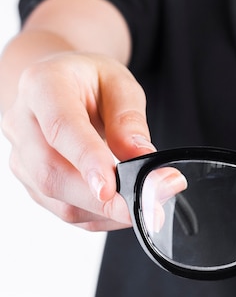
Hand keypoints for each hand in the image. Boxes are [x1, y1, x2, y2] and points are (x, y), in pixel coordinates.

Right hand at [1, 51, 154, 230]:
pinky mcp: (33, 183)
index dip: (86, 161)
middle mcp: (23, 124)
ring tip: (148, 205)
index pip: (60, 128)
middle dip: (104, 200)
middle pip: (52, 174)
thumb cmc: (91, 80)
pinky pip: (66, 210)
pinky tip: (127, 207)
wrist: (62, 84)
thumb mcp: (120, 83)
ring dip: (107, 211)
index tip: (111, 187)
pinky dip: (101, 216)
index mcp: (43, 86)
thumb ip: (129, 118)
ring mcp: (23, 158)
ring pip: (58, 200)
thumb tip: (141, 155)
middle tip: (152, 205)